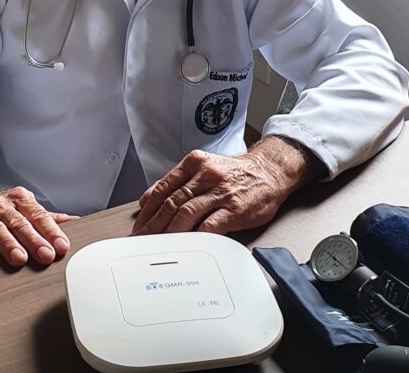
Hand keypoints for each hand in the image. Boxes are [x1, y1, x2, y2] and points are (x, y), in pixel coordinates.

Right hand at [0, 186, 76, 266]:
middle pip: (20, 223)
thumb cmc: (2, 209)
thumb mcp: (26, 208)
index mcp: (20, 200)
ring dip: (9, 244)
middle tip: (46, 255)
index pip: (38, 216)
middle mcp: (2, 206)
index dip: (51, 231)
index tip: (62, 246)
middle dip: (34, 240)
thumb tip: (77, 222)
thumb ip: (49, 218)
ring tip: (19, 258)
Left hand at [131, 137, 324, 235]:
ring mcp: (220, 192)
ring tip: (158, 244)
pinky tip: (185, 245)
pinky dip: (194, 235)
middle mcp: (206, 175)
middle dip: (154, 223)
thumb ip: (178, 181)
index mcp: (195, 163)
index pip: (165, 187)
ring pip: (186, 213)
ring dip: (168, 231)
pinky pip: (209, 225)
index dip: (149, 208)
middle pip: (172, 202)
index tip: (139, 224)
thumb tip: (149, 198)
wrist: (268, 172)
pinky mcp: (234, 209)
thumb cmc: (234, 174)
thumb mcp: (204, 167)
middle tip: (142, 239)